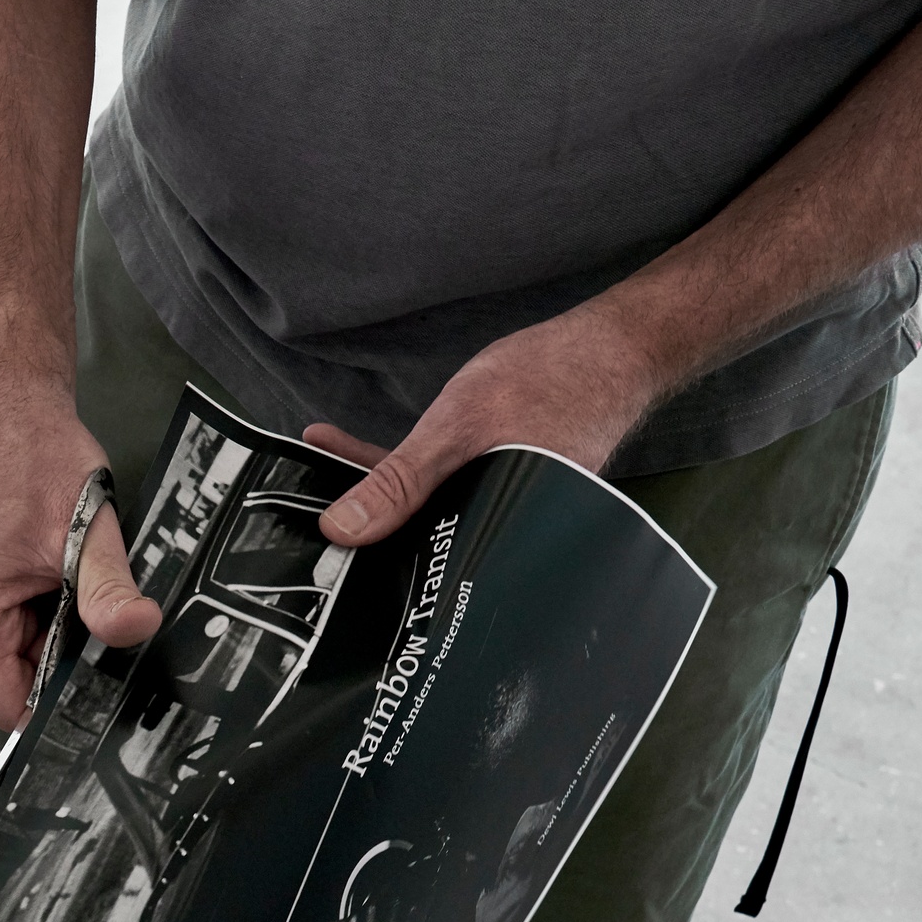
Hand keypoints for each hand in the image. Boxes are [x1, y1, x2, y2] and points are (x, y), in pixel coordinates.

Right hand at [0, 389, 162, 728]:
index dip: (57, 712)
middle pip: (19, 677)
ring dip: (64, 632)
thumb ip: (108, 590)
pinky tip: (77, 579)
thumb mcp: (85, 531)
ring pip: (24, 649)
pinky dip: (54, 610)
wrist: (13, 407)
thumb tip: (137, 629)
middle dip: (69, 667)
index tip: (104, 704)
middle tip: (115, 639)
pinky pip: (20, 620)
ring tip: (92, 593)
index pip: (9, 703)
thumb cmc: (35, 457)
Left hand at [313, 300, 672, 546]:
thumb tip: (342, 529)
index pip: (417, 573)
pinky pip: (437, 485)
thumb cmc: (550, 381)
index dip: (368, 566)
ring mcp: (498, 507)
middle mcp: (497, 535)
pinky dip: (401, 469)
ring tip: (317, 464)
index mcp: (492, 540)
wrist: (614, 347)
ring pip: (423, 510)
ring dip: (374, 491)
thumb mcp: (457, 428)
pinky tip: (350, 448)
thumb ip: (400, 481)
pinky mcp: (496, 481)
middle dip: (363, 528)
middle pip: (416, 542)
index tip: (319, 552)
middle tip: (307, 512)